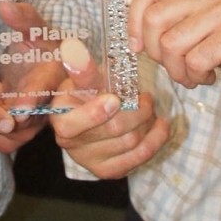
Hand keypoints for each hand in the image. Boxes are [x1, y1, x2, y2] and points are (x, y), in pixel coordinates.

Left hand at [0, 0, 61, 152]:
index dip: (31, 99)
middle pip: (30, 122)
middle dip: (4, 122)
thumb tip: (5, 5)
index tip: (18, 109)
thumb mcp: (35, 28)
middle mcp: (51, 101)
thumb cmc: (39, 44)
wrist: (41, 65)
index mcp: (56, 73)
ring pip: (16, 137)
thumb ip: (23, 18)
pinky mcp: (23, 131)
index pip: (46, 89)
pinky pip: (6, 142)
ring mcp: (36, 120)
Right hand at [49, 39, 168, 178]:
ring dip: (147, 122)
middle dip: (136, 110)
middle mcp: (70, 144)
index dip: (96, 113)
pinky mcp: (109, 170)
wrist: (88, 109)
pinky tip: (160, 125)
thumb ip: (81, 68)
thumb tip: (74, 49)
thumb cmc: (85, 88)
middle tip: (145, 96)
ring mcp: (89, 161)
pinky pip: (139, 158)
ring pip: (130, 142)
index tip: (115, 99)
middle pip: (113, 130)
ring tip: (149, 107)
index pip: (73, 125)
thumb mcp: (81, 75)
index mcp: (60, 119)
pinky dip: (155, 139)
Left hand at [128, 0, 220, 102]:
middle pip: (154, 19)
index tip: (139, 45)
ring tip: (193, 74)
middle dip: (155, 52)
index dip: (133, 20)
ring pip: (171, 44)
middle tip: (174, 65)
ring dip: (177, 70)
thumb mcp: (198, 23)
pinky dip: (195, 77)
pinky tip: (210, 77)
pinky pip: (194, 61)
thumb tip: (130, 31)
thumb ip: (170, 18)